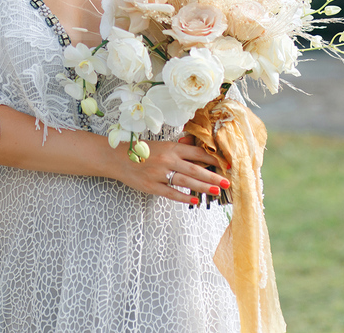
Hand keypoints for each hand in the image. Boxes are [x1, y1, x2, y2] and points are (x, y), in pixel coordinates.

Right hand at [112, 136, 229, 204]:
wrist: (116, 158)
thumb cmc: (140, 150)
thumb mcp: (160, 144)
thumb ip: (178, 148)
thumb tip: (197, 150)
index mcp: (171, 147)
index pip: (197, 153)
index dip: (213, 159)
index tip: (226, 164)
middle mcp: (167, 159)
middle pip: (195, 169)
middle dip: (213, 176)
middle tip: (227, 182)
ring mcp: (159, 173)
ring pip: (185, 181)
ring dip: (202, 187)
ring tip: (216, 191)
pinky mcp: (151, 186)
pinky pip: (170, 193)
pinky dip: (183, 196)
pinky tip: (194, 200)